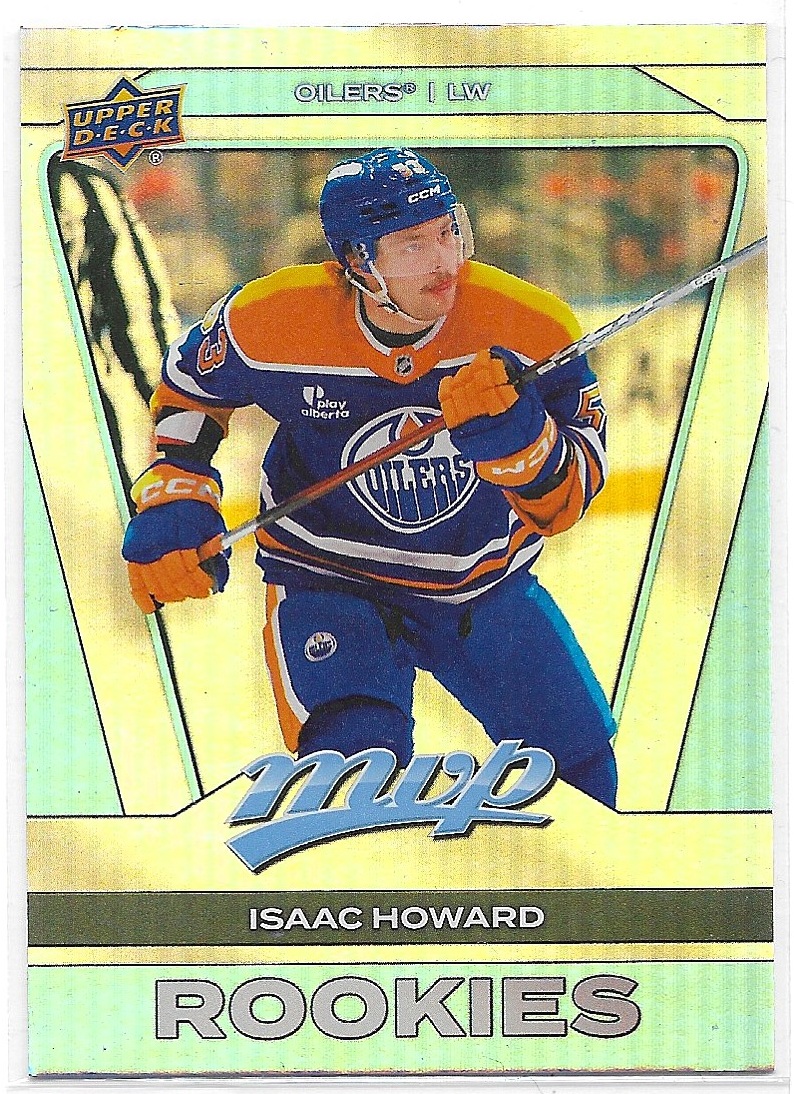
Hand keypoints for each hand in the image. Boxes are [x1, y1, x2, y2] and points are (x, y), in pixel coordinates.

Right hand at [121, 462, 228, 612]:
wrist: (172, 484)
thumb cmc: (196, 506)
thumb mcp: (211, 525)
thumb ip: (212, 552)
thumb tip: (219, 579)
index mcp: (179, 535)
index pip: (189, 571)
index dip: (200, 583)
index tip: (209, 588)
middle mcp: (158, 541)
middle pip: (172, 580)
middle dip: (188, 590)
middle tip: (198, 592)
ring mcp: (143, 546)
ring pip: (156, 583)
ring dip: (171, 594)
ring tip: (181, 595)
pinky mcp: (133, 549)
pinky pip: (135, 579)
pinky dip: (143, 596)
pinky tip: (151, 607)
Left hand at [438, 347, 556, 485]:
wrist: (515, 459)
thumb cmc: (524, 429)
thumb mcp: (531, 406)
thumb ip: (518, 383)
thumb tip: (502, 357)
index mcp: (512, 416)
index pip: (497, 386)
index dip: (491, 369)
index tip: (489, 357)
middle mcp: (490, 423)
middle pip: (477, 388)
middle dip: (478, 370)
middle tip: (480, 361)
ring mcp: (472, 429)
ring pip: (462, 395)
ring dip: (464, 377)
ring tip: (469, 371)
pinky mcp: (458, 433)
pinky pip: (447, 407)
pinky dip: (447, 390)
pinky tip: (450, 380)